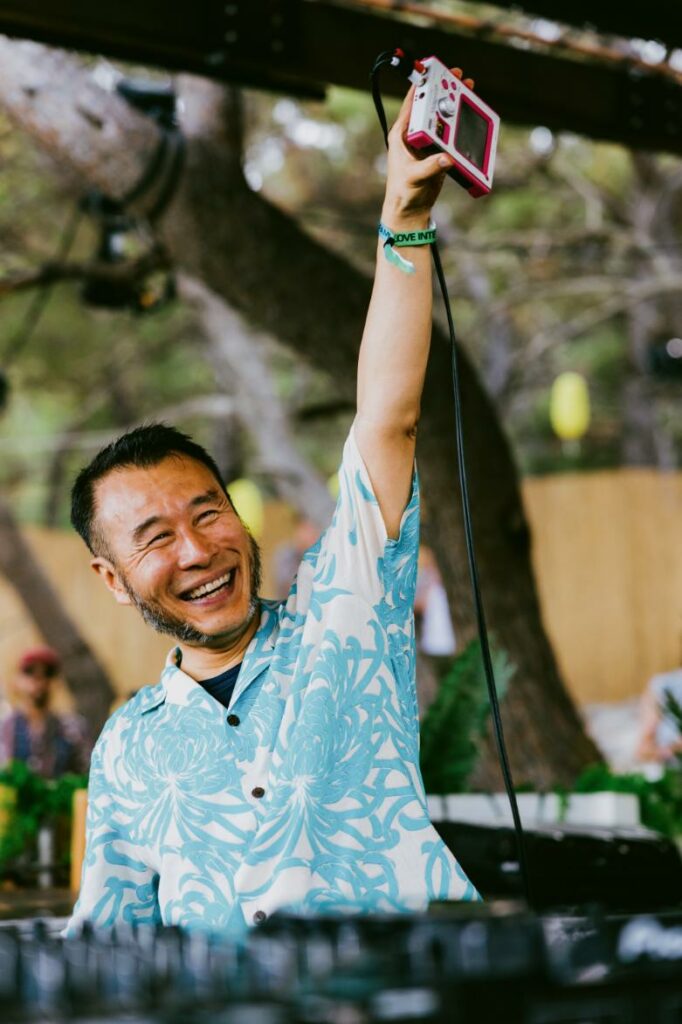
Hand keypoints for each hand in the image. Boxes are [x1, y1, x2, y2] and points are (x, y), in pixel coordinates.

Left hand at [383, 67, 474, 227]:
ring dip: (456, 104)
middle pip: (431, 105)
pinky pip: (452, 133)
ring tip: (469, 89)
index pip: (411, 103)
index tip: (432, 69)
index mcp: (402, 134)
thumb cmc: (403, 193)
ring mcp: (428, 142)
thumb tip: (447, 158)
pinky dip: (461, 124)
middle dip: (444, 88)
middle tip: (457, 75)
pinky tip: (471, 114)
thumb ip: (430, 167)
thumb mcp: (414, 178)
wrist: (410, 210)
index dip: (422, 84)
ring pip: (443, 118)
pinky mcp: (439, 151)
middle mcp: (414, 134)